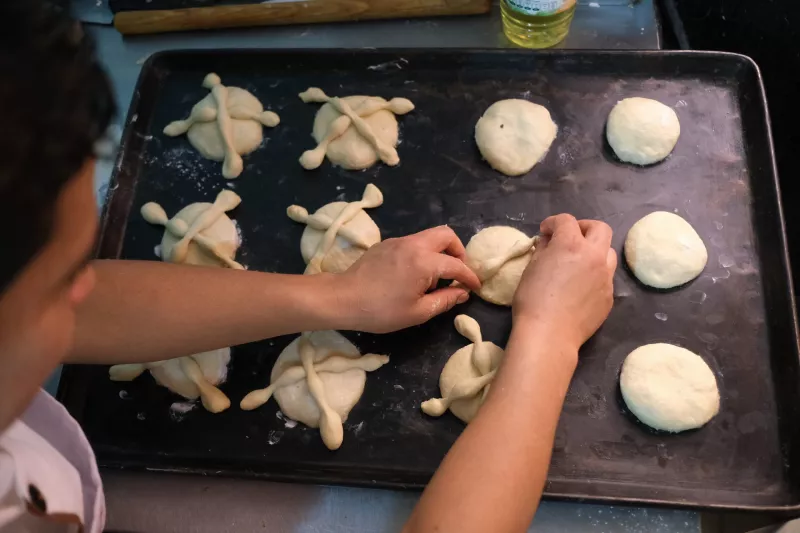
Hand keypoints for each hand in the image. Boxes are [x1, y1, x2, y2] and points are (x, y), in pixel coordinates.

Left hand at [336, 226, 480, 333]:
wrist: (343, 298)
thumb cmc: (381, 310)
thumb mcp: (417, 312)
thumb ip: (445, 300)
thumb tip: (462, 293)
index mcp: (424, 261)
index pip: (457, 265)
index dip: (469, 276)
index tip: (475, 287)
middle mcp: (414, 244)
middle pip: (446, 235)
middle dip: (458, 252)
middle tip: (457, 272)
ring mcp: (398, 241)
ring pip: (429, 236)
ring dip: (439, 252)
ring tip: (435, 278)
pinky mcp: (386, 244)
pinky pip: (413, 242)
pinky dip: (422, 253)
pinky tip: (414, 274)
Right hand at [513, 214, 615, 351]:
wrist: (550, 334)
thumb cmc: (532, 299)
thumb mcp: (531, 268)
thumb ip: (543, 250)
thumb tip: (549, 242)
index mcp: (571, 244)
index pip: (566, 220)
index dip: (552, 223)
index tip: (545, 232)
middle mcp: (594, 255)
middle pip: (600, 228)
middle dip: (584, 228)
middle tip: (569, 238)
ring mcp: (605, 276)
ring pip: (608, 252)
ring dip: (594, 250)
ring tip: (579, 262)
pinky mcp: (609, 296)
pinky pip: (605, 277)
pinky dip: (594, 274)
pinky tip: (580, 286)